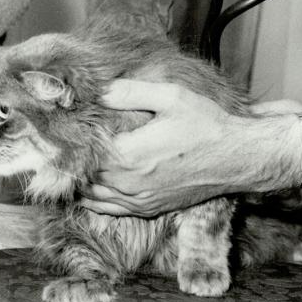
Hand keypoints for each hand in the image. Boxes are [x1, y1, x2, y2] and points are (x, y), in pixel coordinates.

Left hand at [79, 79, 301, 217]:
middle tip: (62, 144)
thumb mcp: (170, 96)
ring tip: (71, 165)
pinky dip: (96, 200)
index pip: (84, 152)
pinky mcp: (151, 208)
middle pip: (84, 177)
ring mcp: (141, 200)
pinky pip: (112, 209)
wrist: (238, 158)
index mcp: (129, 156)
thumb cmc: (206, 124)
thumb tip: (99, 91)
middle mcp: (130, 184)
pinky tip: (90, 188)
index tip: (64, 126)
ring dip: (81, 183)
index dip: (72, 140)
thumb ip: (130, 92)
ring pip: (94, 197)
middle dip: (73, 162)